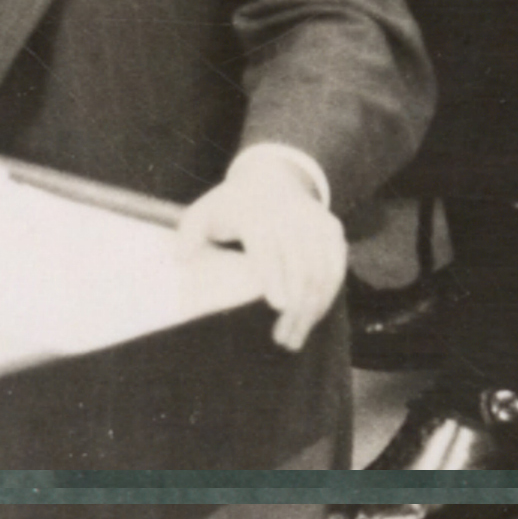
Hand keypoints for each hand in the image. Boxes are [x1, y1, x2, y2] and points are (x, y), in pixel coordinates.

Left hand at [176, 155, 349, 350]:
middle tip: (283, 340)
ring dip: (312, 309)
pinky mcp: (332, 230)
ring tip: (295, 338)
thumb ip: (190, 233)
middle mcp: (290, 216)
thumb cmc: (231, 206)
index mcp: (256, 212)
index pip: (268, 247)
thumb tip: (181, 258)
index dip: (275, 275)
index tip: (278, 305)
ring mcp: (315, 221)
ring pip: (322, 271)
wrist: (271, 178)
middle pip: (300, 266)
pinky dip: (328, 296)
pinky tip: (312, 318)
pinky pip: (336, 268)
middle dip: (295, 307)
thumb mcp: (204, 212)